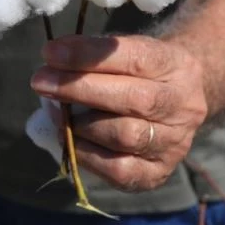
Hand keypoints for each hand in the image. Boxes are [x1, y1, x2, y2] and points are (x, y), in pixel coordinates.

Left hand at [30, 35, 207, 191]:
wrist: (173, 103)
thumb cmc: (138, 72)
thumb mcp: (126, 51)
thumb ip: (95, 55)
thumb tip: (52, 63)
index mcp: (177, 65)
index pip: (134, 58)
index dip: (89, 55)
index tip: (51, 53)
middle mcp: (184, 106)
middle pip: (133, 99)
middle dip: (79, 88)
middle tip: (40, 81)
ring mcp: (175, 143)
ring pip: (125, 136)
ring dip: (81, 123)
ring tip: (55, 111)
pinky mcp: (158, 173)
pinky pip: (118, 170)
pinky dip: (86, 153)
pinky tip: (68, 137)